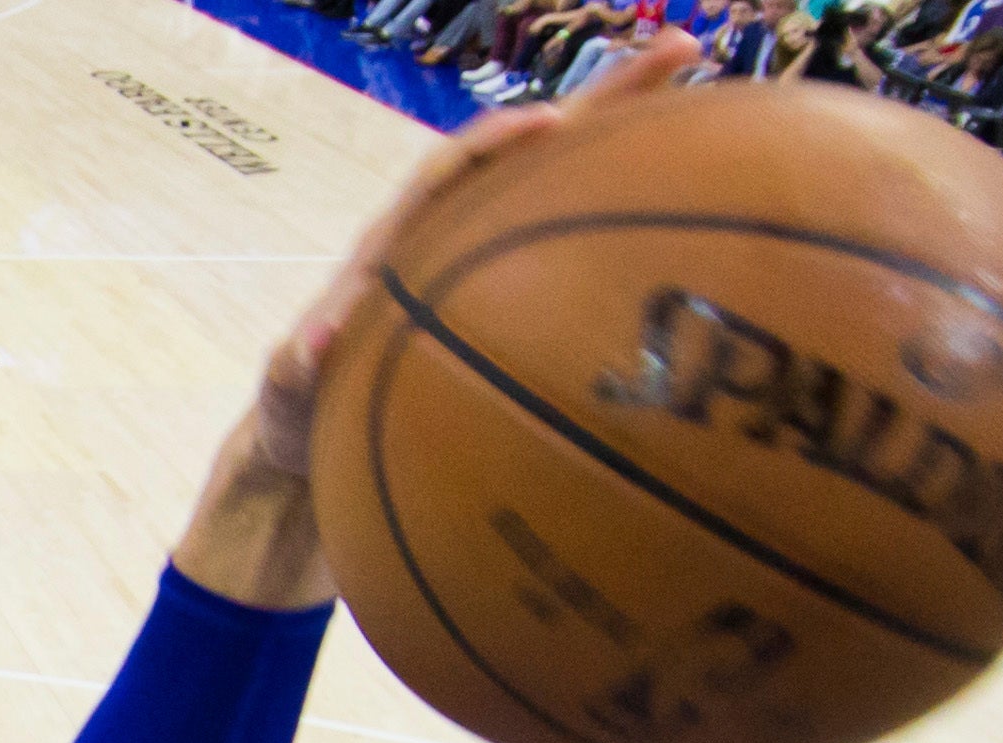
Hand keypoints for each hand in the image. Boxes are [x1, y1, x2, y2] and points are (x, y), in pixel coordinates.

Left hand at [243, 32, 696, 480]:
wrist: (324, 431)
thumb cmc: (306, 408)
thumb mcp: (289, 391)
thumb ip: (294, 369)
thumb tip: (313, 348)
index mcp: (400, 240)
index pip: (452, 172)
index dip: (498, 147)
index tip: (546, 127)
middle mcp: (456, 228)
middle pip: (534, 149)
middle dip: (605, 100)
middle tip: (685, 51)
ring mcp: (496, 256)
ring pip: (570, 186)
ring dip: (636, 140)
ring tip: (713, 92)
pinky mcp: (524, 293)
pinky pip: (580, 246)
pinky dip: (631, 223)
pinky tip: (699, 215)